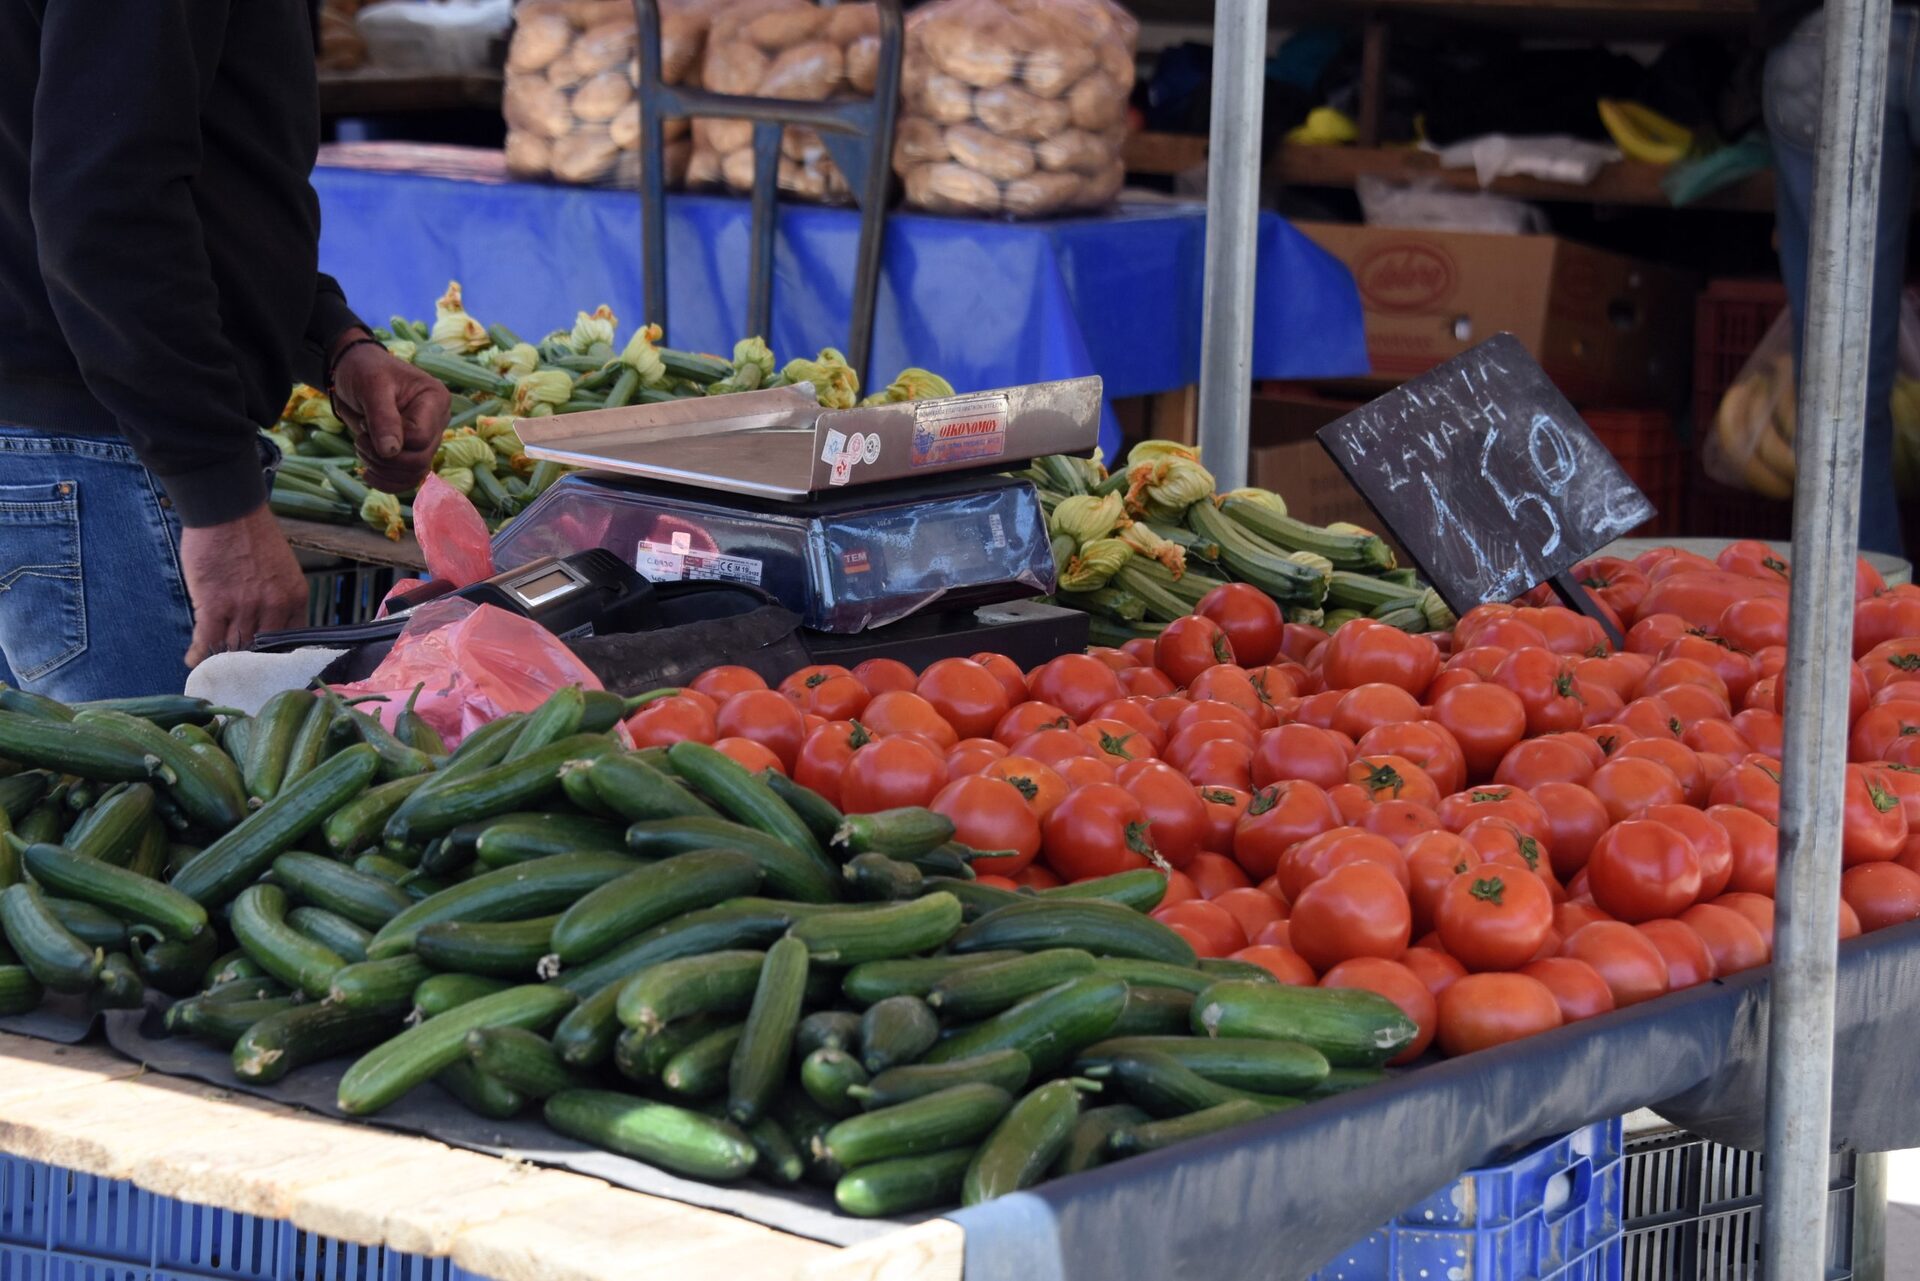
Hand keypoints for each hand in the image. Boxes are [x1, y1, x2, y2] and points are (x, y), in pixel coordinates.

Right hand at [181, 505, 309, 666]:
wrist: (227, 510)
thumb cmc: (253, 536)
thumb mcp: (281, 570)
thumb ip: (279, 599)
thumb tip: (267, 627)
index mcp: (295, 597)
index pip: (291, 641)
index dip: (276, 656)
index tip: (265, 666)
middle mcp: (274, 606)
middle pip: (261, 649)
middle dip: (249, 663)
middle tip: (237, 673)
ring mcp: (245, 607)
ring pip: (235, 647)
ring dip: (223, 660)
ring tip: (215, 668)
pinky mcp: (215, 604)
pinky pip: (208, 640)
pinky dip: (200, 654)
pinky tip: (194, 660)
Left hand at [329, 329, 448, 491]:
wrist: (353, 371)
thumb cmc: (364, 370)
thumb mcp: (371, 385)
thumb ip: (382, 417)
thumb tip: (391, 452)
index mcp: (435, 400)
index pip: (421, 438)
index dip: (392, 440)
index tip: (365, 424)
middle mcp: (437, 422)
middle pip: (420, 460)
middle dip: (385, 458)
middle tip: (360, 440)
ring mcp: (427, 439)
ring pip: (415, 474)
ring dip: (383, 470)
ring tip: (362, 448)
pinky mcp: (413, 452)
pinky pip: (408, 480)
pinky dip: (386, 482)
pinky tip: (367, 473)